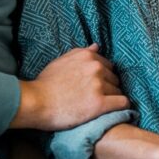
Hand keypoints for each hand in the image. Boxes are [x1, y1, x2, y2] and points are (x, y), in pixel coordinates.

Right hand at [12, 44, 129, 130]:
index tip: (96, 87)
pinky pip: (122, 103)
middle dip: (108, 87)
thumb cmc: (45, 84)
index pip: (108, 65)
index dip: (103, 77)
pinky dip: (121, 107)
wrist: (36, 102)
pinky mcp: (100, 103)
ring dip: (112, 98)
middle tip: (97, 98)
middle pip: (114, 78)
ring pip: (118, 91)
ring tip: (101, 107)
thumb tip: (96, 46)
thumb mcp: (61, 61)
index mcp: (87, 56)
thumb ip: (80, 53)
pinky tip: (115, 111)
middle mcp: (96, 67)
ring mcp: (98, 85)